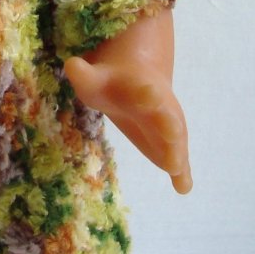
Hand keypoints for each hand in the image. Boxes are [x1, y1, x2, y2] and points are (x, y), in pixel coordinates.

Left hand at [64, 55, 190, 193]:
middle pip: (165, 115)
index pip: (143, 90)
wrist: (139, 85)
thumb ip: (84, 75)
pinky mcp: (169, 145)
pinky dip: (182, 174)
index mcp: (141, 88)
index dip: (145, 93)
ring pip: (175, 139)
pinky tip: (184, 188)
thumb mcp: (95, 79)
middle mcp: (159, 107)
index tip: (148, 96)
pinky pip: (177, 159)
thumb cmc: (113, 85)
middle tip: (172, 132)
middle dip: (168, 123)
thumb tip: (71, 65)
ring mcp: (168, 126)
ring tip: (176, 167)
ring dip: (176, 152)